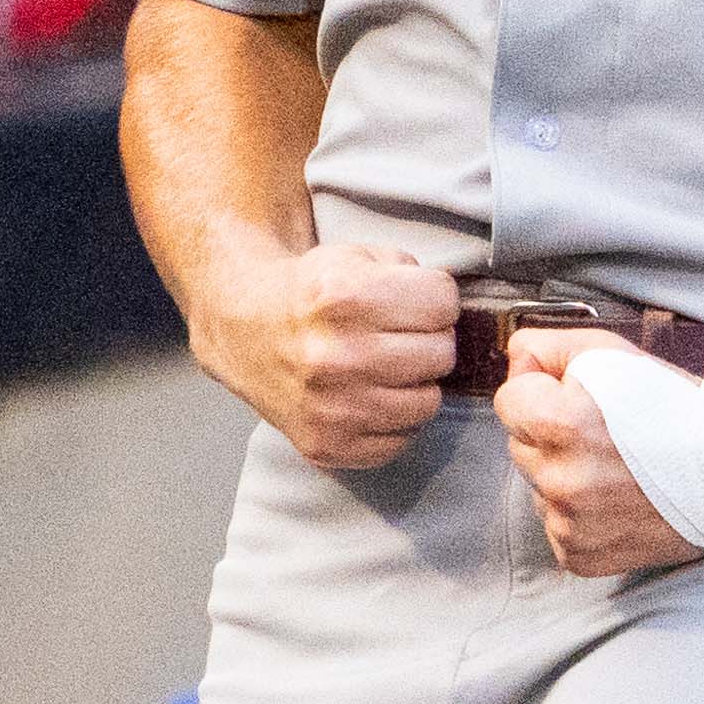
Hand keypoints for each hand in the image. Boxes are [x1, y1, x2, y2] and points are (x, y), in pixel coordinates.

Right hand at [189, 235, 457, 471]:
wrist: (246, 332)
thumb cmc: (313, 294)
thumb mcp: (356, 258)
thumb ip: (412, 273)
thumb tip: (457, 312)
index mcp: (345, 298)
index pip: (444, 302)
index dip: (435, 298)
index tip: (414, 302)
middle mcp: (336, 357)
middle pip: (441, 353)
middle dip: (428, 339)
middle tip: (400, 336)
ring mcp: (331, 408)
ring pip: (428, 402)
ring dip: (415, 383)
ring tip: (387, 367)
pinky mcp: (328, 445)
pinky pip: (401, 439)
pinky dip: (394, 420)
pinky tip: (370, 397)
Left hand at [493, 329, 703, 580]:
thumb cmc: (676, 405)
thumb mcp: (611, 352)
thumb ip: (545, 347)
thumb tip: (512, 359)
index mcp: (559, 424)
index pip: (508, 401)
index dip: (543, 391)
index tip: (581, 399)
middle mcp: (559, 480)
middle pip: (520, 446)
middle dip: (551, 435)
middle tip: (606, 433)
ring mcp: (568, 524)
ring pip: (538, 488)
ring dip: (564, 475)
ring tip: (618, 468)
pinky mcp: (579, 555)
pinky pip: (557, 526)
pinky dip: (580, 514)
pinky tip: (618, 499)